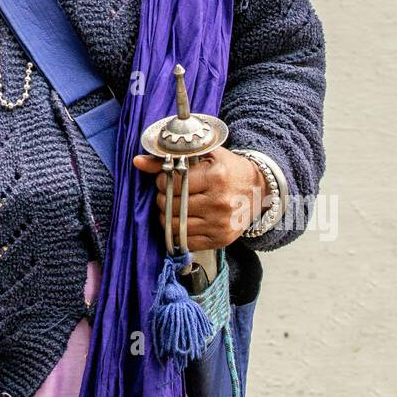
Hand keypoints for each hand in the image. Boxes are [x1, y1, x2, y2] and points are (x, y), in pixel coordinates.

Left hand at [132, 148, 267, 251]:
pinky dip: (178, 232)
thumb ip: (169, 159)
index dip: (162, 181)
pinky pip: (187, 241)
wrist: (259, 189)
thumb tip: (137, 162)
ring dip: (166, 217)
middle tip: (166, 193)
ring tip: (171, 207)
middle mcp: (220, 203)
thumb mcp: (204, 155)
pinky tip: (181, 221)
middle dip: (162, 199)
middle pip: (172, 206)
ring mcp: (221, 224)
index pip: (173, 184)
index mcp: (217, 177)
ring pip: (176, 226)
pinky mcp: (221, 240)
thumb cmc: (228, 169)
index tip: (165, 179)